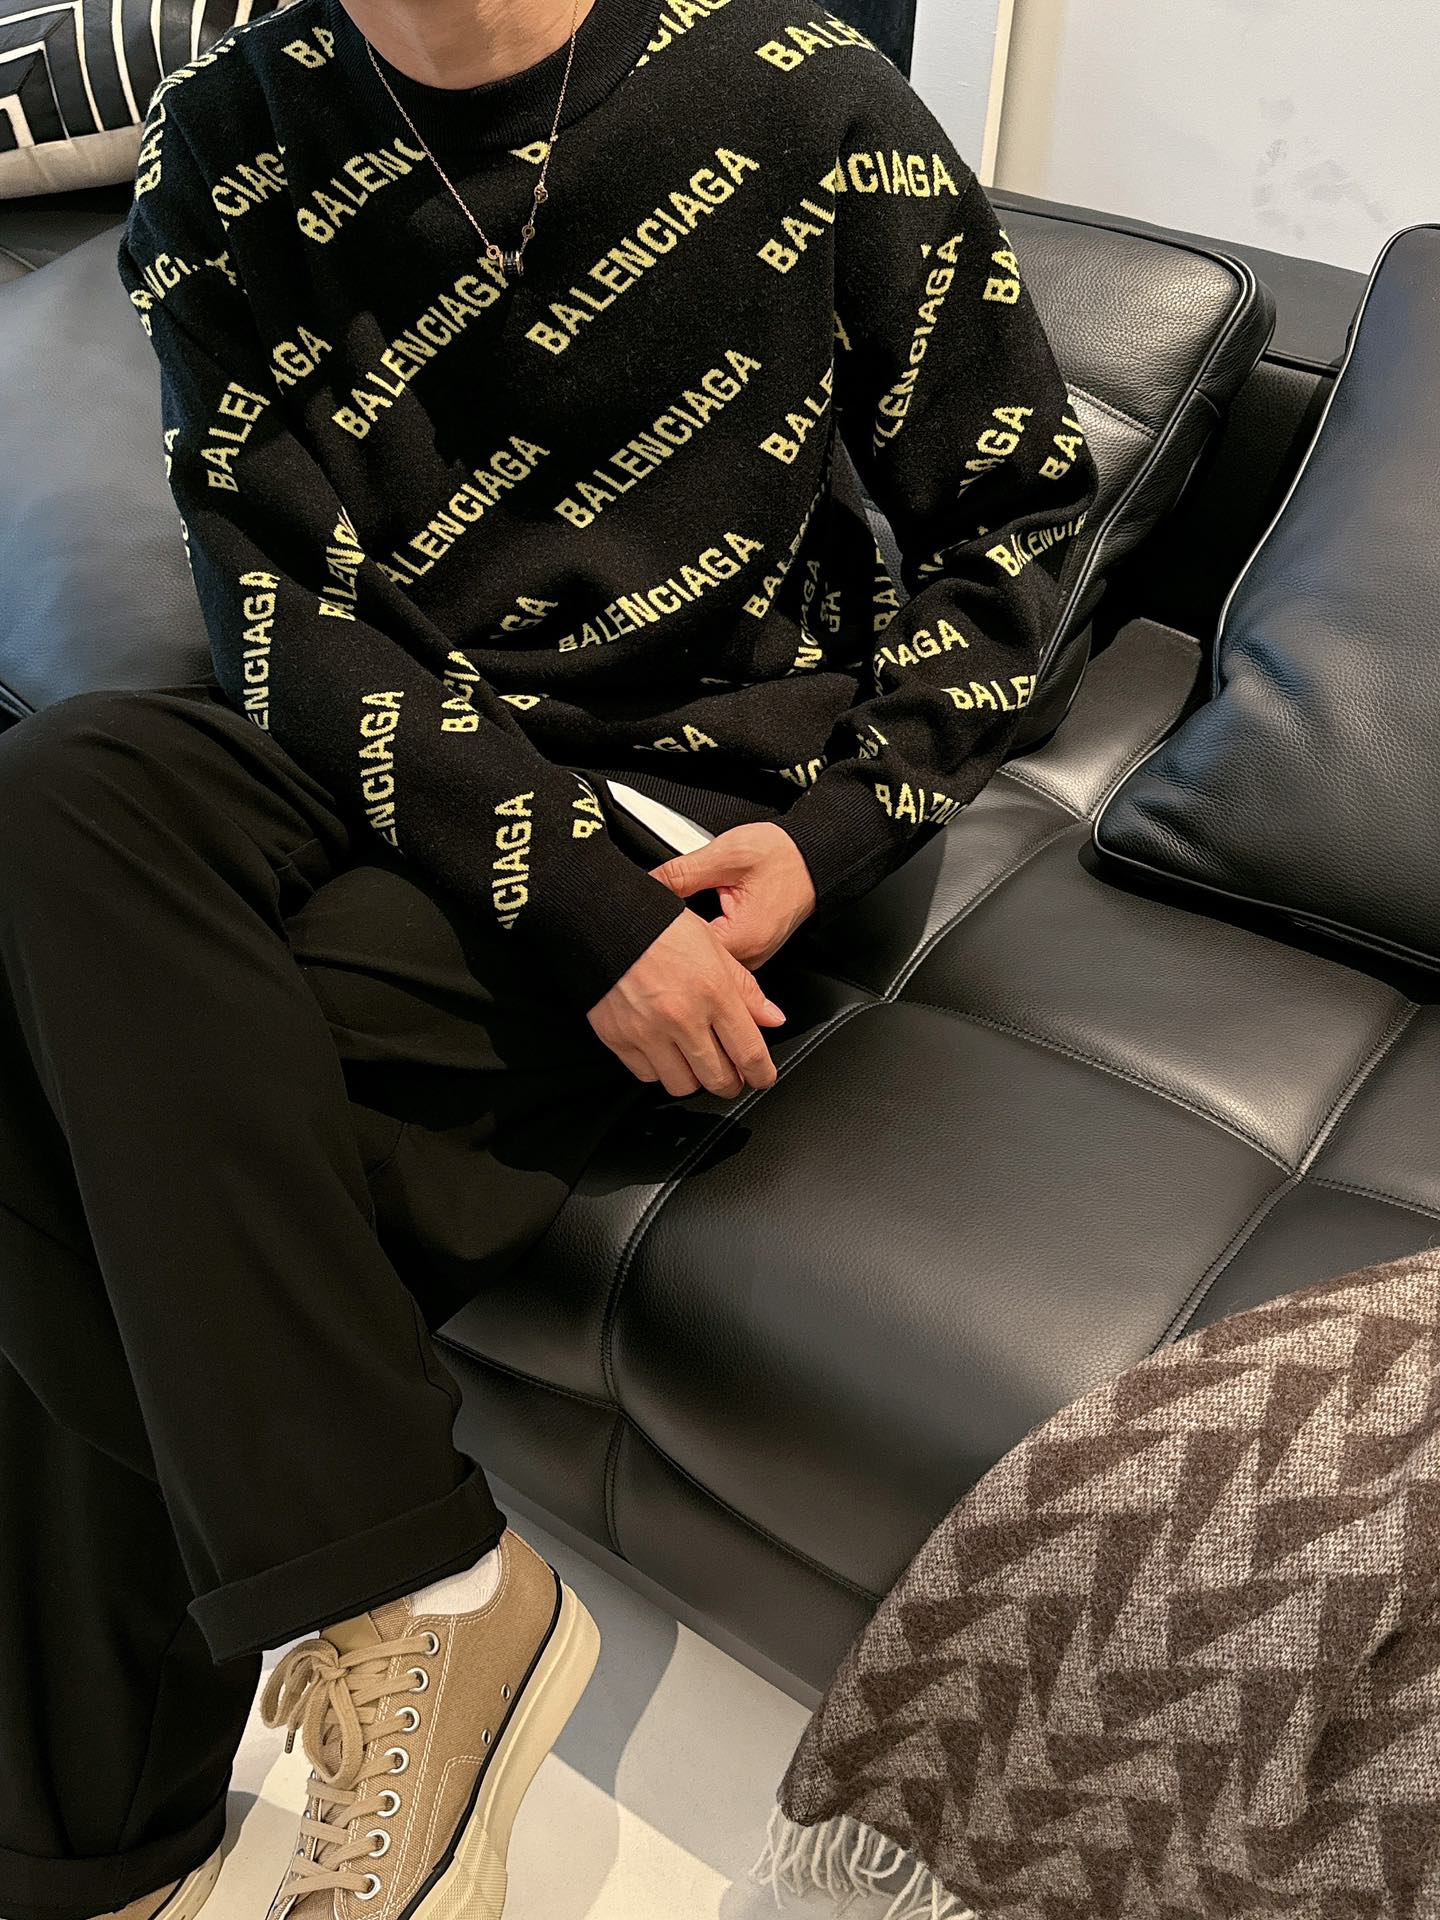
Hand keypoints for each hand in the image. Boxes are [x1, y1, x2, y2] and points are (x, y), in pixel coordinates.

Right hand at [587, 907, 785, 1098]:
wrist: (604, 922)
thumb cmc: (659, 928)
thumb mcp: (714, 948)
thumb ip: (746, 989)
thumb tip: (772, 1018)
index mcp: (713, 992)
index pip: (749, 1052)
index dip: (762, 1074)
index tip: (762, 1077)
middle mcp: (682, 1017)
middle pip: (718, 1079)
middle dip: (731, 1083)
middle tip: (731, 1074)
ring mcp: (649, 1032)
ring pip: (683, 1085)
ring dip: (694, 1078)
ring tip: (695, 1061)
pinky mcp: (619, 1039)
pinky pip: (647, 1075)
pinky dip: (659, 1069)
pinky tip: (663, 1050)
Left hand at [648, 822, 816, 968]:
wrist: (815, 856)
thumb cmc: (783, 856)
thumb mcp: (726, 855)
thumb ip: (682, 872)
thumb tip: (648, 883)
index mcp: (743, 939)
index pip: (685, 952)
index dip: (664, 932)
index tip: (652, 913)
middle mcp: (750, 957)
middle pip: (695, 962)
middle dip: (674, 937)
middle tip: (663, 908)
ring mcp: (752, 957)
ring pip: (706, 960)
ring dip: (690, 940)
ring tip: (683, 914)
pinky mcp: (752, 949)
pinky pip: (721, 953)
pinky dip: (706, 938)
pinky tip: (699, 919)